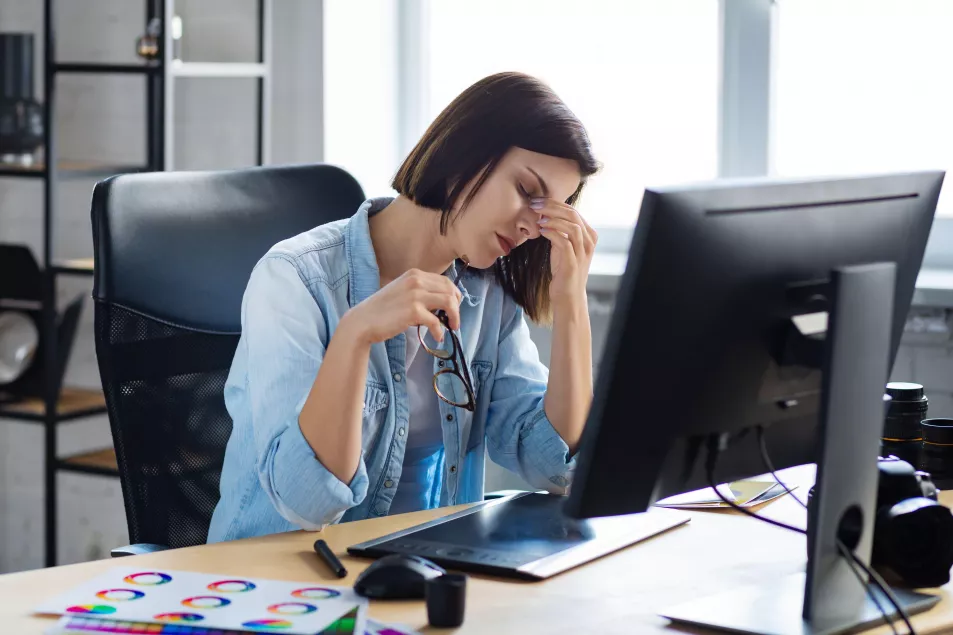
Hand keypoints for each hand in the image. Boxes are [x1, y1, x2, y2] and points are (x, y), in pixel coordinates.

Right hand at [342, 269, 461, 345]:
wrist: (363, 321)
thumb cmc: (383, 309)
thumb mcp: (403, 291)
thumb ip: (421, 291)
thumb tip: (442, 303)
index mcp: (415, 274)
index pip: (445, 281)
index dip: (454, 295)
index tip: (454, 308)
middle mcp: (416, 281)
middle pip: (450, 291)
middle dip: (457, 306)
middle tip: (454, 320)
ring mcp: (415, 295)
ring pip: (449, 303)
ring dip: (454, 317)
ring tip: (452, 327)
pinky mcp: (413, 311)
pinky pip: (436, 322)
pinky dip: (440, 331)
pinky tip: (438, 337)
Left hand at [530, 198, 597, 309]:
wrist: (567, 294)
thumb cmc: (563, 269)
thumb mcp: (562, 245)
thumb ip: (559, 230)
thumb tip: (545, 213)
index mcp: (588, 234)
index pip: (573, 211)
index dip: (554, 203)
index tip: (537, 201)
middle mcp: (589, 241)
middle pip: (573, 214)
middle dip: (552, 207)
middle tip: (534, 205)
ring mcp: (583, 252)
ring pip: (572, 226)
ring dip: (553, 219)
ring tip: (538, 219)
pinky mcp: (574, 262)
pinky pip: (564, 242)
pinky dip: (552, 233)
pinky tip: (541, 231)